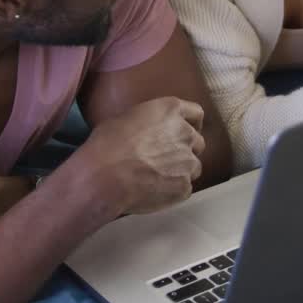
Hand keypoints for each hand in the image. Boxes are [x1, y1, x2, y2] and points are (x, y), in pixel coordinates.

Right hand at [71, 97, 205, 215]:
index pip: (195, 113)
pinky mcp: (184, 187)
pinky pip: (184, 188)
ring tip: (156, 178)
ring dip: (181, 171)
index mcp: (170, 110)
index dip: (191, 123)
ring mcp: (188, 161)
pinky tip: (153, 191)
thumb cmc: (106, 145)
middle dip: (186, 150)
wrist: (104, 177)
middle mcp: (185, 133)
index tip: (186, 130)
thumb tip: (147, 130)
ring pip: (193, 167)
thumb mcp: (125, 118)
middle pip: (197, 142)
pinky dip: (172, 191)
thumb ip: (148, 122)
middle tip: (166, 159)